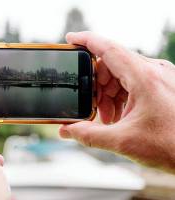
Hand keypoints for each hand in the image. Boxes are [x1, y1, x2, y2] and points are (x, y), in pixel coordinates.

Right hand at [60, 31, 174, 172]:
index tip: (70, 38)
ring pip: (121, 73)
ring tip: (108, 116)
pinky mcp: (161, 84)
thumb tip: (66, 131)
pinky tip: (119, 114)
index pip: (108, 49)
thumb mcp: (123, 142)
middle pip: (111, 64)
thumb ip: (89, 135)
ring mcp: (159, 76)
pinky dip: (120, 95)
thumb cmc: (170, 145)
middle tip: (92, 106)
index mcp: (144, 78)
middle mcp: (153, 71)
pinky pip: (132, 81)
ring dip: (108, 92)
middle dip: (96, 84)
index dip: (86, 41)